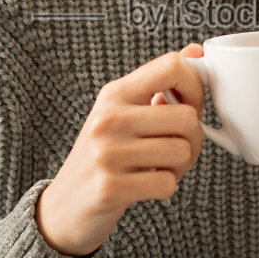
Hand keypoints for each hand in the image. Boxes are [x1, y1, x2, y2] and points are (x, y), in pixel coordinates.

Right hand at [36, 44, 205, 257]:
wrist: (63, 206)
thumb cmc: (102, 155)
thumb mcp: (122, 112)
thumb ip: (158, 84)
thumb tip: (195, 51)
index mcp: (115, 93)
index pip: (172, 66)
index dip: (195, 86)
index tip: (189, 105)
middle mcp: (108, 118)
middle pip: (187, 117)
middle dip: (193, 138)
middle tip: (175, 148)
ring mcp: (107, 152)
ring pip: (182, 151)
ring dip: (180, 167)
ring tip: (158, 167)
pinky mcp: (110, 187)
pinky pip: (167, 184)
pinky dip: (165, 188)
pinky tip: (145, 185)